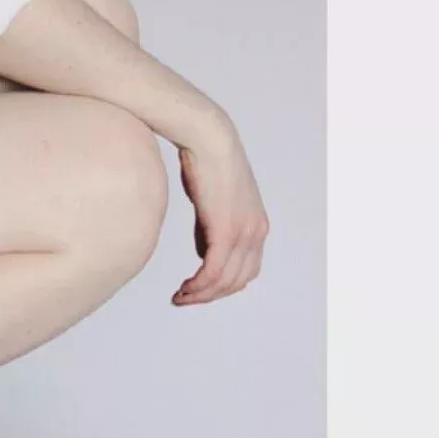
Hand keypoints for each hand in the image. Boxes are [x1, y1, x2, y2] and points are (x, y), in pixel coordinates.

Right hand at [171, 125, 268, 305]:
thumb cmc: (207, 161)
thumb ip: (214, 227)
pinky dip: (199, 286)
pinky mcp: (226, 230)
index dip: (223, 286)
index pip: (246, 271)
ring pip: (225, 281)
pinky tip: (185, 289)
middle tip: (186, 299)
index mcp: (257, 226)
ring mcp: (244, 233)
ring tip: (181, 297)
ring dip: (202, 295)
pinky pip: (213, 271)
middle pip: (237, 282)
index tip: (200, 290)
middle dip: (211, 296)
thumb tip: (205, 251)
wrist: (209, 138)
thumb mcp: (216, 200)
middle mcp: (256, 233)